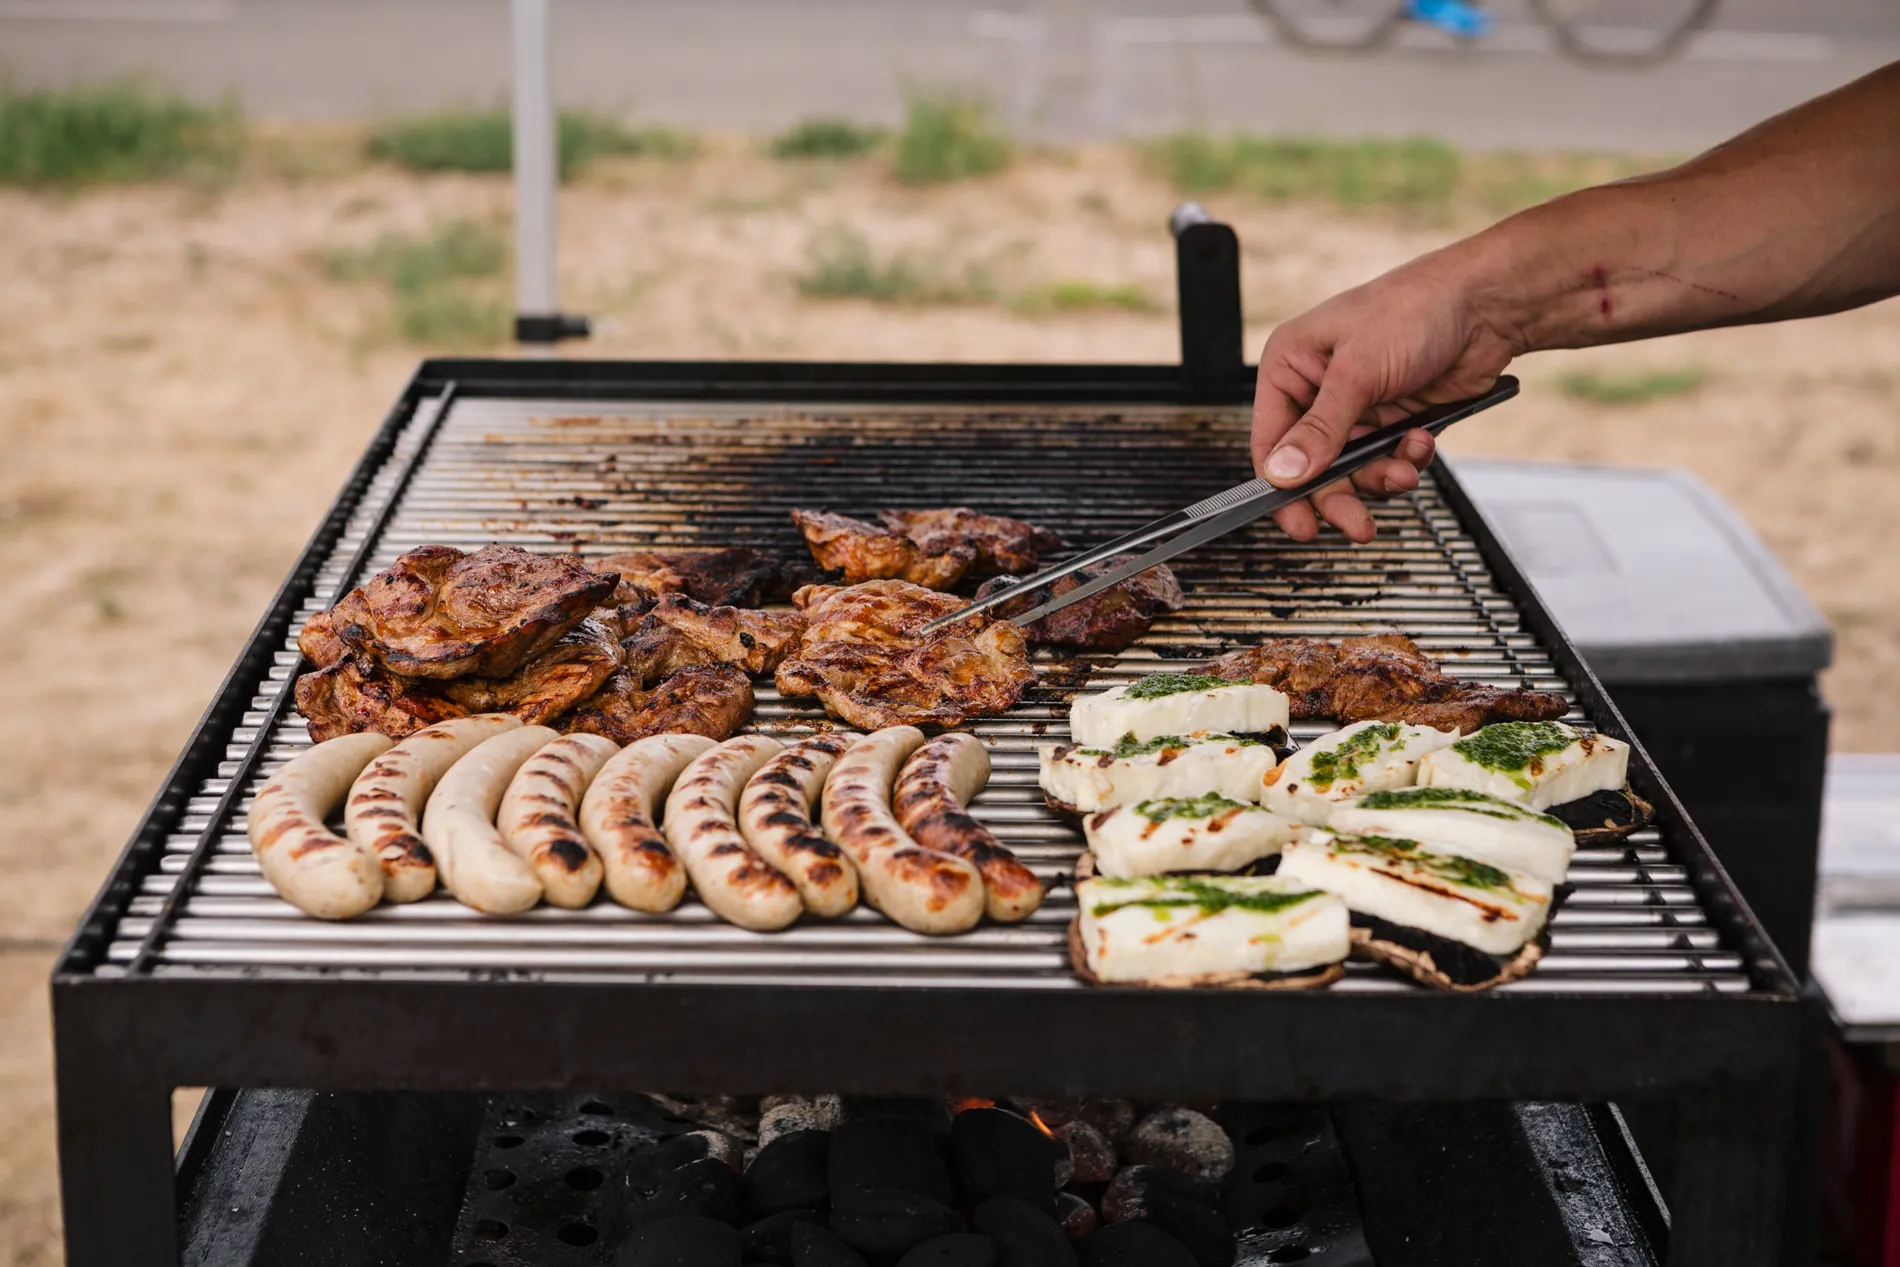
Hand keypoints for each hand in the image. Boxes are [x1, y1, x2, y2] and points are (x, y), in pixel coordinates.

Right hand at [1252, 255, 1520, 541]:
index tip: (1300, 523)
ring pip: (1353, 470)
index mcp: (1291, 366)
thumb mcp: (1357, 372)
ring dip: (1381, 477)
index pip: (1270, 440)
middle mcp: (1318, 390)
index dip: (1282, 486)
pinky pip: (1388, 461)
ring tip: (1404, 471)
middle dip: (1339, 495)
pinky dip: (1406, 460)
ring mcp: (1358, 407)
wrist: (1485, 305)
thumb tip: (1283, 474)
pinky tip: (1421, 440)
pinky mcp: (1393, 420)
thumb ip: (1320, 430)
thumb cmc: (1413, 309)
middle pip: (1312, 466)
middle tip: (1356, 524)